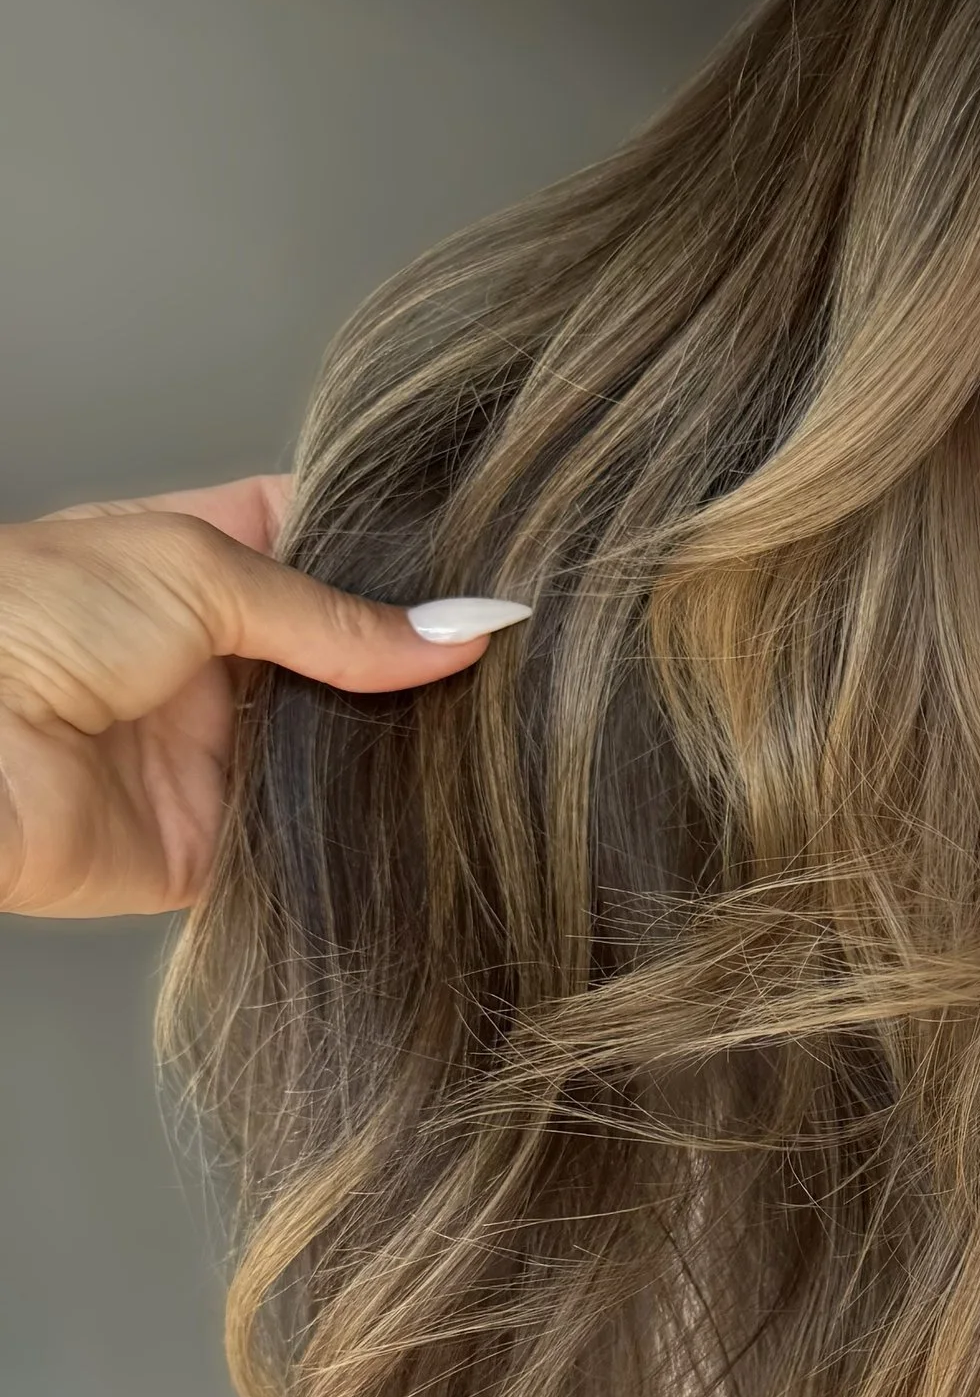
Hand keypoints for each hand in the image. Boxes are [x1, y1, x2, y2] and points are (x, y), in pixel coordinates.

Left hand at [0, 475, 512, 916]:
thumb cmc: (25, 621)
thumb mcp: (197, 571)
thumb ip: (337, 614)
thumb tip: (461, 630)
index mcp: (194, 565)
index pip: (321, 547)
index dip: (400, 555)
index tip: (492, 564)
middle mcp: (210, 661)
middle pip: (346, 659)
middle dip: (418, 661)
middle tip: (514, 658)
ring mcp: (214, 756)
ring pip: (341, 756)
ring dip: (401, 752)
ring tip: (498, 731)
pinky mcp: (212, 849)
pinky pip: (311, 850)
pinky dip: (364, 840)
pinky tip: (434, 814)